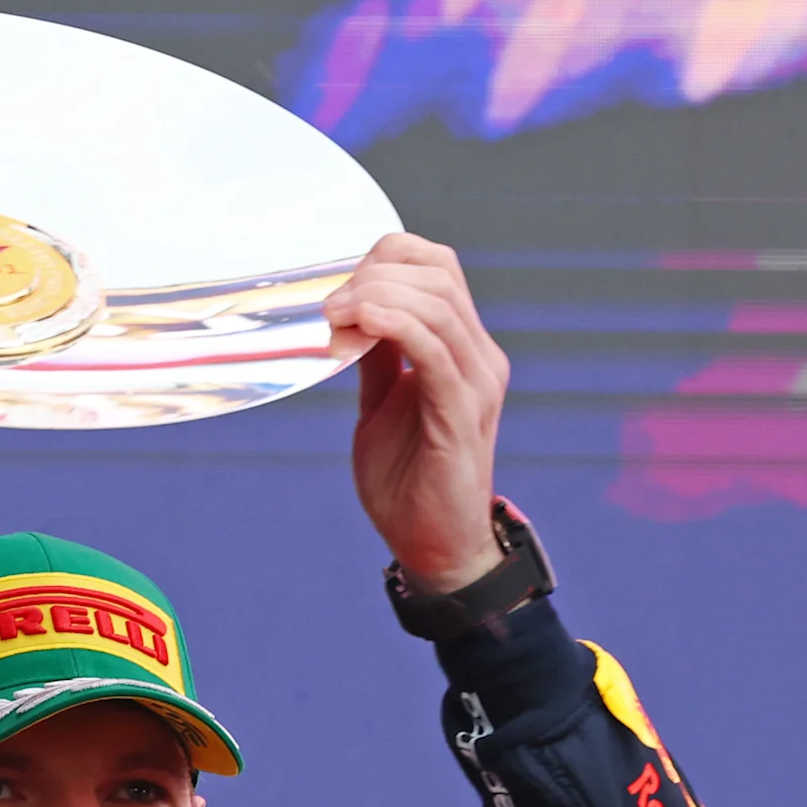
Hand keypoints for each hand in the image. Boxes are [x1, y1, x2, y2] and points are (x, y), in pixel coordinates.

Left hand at [323, 233, 511, 592]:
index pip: (438, 268)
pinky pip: (434, 350)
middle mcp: (479, 358)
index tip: (337, 286)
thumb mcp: (380, 406)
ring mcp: (476, 384)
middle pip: (437, 274)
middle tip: (327, 303)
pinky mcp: (462, 414)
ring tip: (334, 314)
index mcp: (462, 349)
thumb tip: (352, 315)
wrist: (434, 548)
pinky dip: (394, 324)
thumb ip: (376, 359)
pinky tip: (359, 324)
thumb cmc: (408, 482)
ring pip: (437, 304)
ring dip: (377, 295)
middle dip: (375, 273)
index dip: (386, 258)